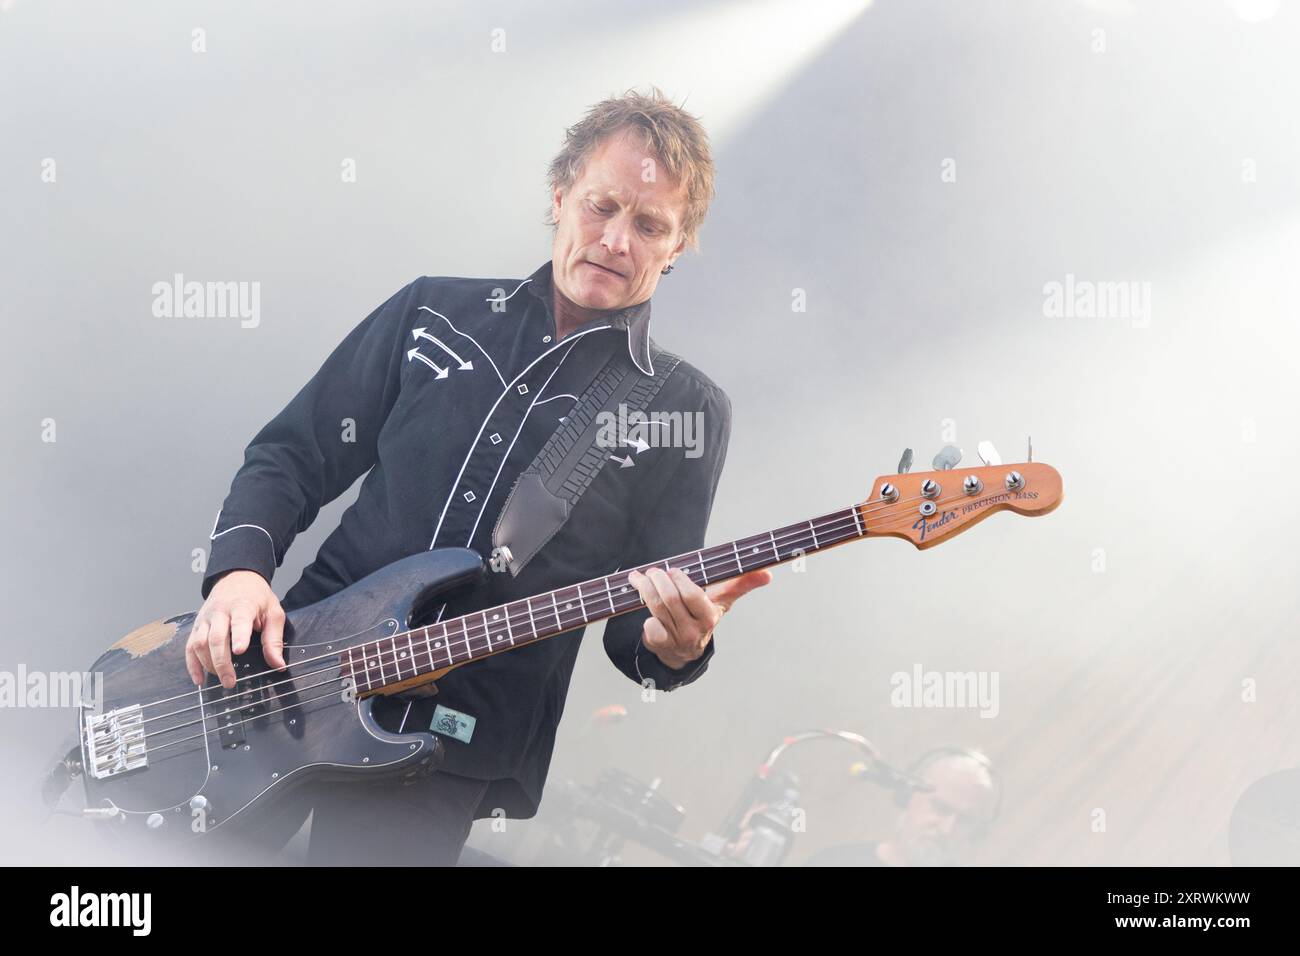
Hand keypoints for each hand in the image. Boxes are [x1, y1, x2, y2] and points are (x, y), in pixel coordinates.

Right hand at [185, 570, 286, 687]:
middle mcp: (220, 612)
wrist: (237, 577)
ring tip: (221, 679)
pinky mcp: (197, 626)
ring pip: (199, 643)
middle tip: (230, 681)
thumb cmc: (257, 597)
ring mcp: (205, 619)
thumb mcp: (273, 613)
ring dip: (208, 664)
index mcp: (242, 606)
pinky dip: (192, 664)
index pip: (239, 621)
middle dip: (222, 662)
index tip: (240, 650)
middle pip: (215, 638)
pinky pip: (190, 646)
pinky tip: (199, 679)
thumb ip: (274, 640)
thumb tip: (278, 665)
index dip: (239, 636)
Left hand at [627, 566, 771, 670]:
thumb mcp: (722, 601)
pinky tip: (643, 604)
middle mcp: (694, 630)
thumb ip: (742, 584)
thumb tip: (768, 574)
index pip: (693, 596)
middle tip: (653, 570)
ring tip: (641, 577)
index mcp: (710, 616)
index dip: (680, 581)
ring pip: (657, 607)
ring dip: (645, 588)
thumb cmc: (703, 616)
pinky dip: (644, 612)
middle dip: (658, 580)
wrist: (686, 651)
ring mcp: (676, 638)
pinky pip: (648, 625)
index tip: (673, 570)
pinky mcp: (660, 644)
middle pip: (671, 599)